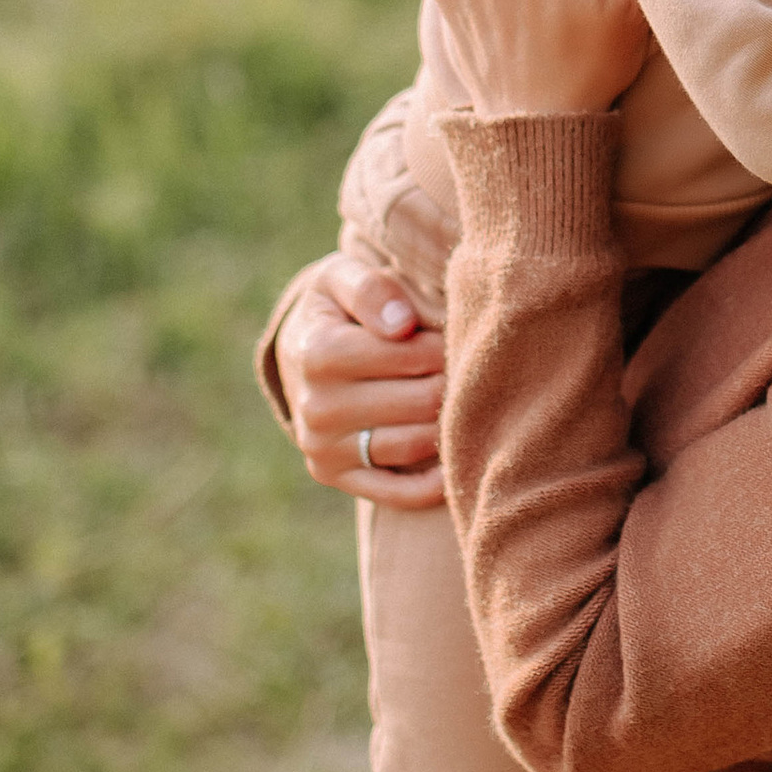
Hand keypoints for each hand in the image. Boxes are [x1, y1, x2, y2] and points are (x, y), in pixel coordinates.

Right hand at [277, 259, 447, 506]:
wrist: (300, 353)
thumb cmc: (336, 307)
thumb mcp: (341, 278)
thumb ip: (371, 289)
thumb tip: (402, 325)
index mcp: (318, 353)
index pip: (414, 355)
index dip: (446, 342)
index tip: (455, 334)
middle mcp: (316, 408)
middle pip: (422, 401)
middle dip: (453, 381)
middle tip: (472, 368)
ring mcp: (324, 449)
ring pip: (418, 444)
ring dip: (451, 423)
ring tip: (462, 397)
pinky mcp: (337, 477)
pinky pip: (402, 493)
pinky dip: (439, 480)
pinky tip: (457, 453)